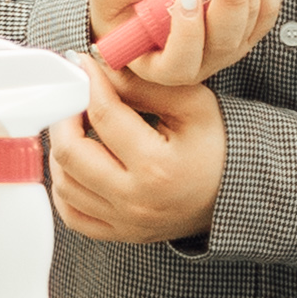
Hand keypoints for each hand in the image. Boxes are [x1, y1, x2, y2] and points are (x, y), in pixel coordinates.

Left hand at [54, 60, 227, 246]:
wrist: (235, 193)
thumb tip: (100, 69)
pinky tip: (77, 164)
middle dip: (64, 116)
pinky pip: (71, 214)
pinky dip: (65, 187)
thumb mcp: (192, 104)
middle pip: (70, 154)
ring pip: (64, 184)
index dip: (88, 83)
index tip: (84, 64)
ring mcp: (124, 222)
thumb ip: (145, 86)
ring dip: (61, 149)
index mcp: (157, 166)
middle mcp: (135, 200)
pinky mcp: (119, 234)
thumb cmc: (216, 146)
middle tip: (75, 97)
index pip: (104, 116)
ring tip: (76, 127)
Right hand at [74, 0, 281, 91]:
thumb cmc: (117, 2)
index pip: (179, 62)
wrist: (134, 2)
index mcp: (160, 66)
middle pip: (226, 40)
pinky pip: (265, 10)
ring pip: (250, 21)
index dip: (187, 31)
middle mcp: (199, 64)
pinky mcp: (244, 29)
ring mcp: (226, 48)